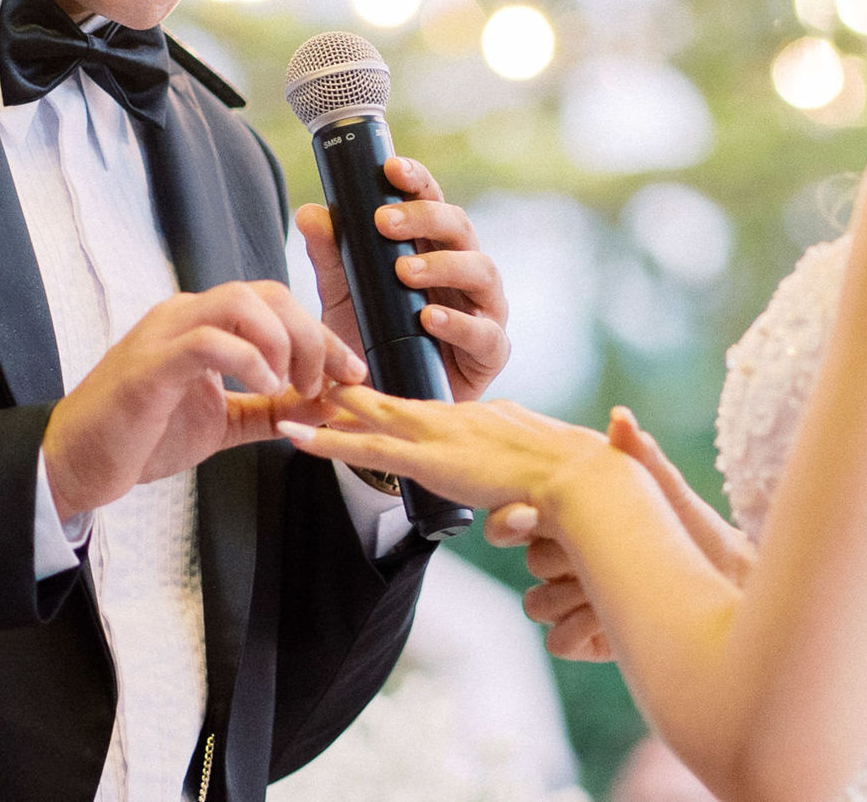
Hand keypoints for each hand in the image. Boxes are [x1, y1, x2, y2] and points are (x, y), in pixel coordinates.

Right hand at [42, 281, 364, 520]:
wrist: (77, 465)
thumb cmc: (141, 438)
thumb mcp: (222, 422)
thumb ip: (269, 412)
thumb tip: (322, 406)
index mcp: (201, 323)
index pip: (275, 305)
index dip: (321, 334)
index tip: (351, 372)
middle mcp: (184, 315)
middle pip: (267, 294)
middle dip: (311, 335)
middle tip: (327, 380)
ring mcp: (165, 333)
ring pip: (241, 302)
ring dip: (282, 342)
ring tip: (291, 386)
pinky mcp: (150, 364)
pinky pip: (209, 339)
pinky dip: (249, 360)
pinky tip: (264, 390)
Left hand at [279, 384, 620, 512]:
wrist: (578, 477)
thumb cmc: (569, 475)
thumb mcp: (531, 465)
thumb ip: (510, 467)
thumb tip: (509, 488)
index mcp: (472, 418)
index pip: (416, 407)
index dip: (382, 402)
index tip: (354, 393)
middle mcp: (449, 417)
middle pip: (386, 399)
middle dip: (345, 391)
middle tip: (305, 377)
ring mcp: (437, 435)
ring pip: (368, 415)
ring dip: (327, 408)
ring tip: (287, 399)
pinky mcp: (429, 460)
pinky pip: (367, 451)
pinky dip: (329, 442)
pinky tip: (296, 436)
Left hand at [296, 155, 508, 401]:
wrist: (381, 404)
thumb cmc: (370, 342)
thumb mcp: (342, 297)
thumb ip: (331, 258)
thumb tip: (310, 213)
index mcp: (434, 247)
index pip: (432, 201)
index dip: (417, 181)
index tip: (391, 168)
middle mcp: (464, 270)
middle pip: (459, 226)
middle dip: (424, 217)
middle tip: (383, 221)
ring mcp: (484, 309)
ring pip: (482, 269)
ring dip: (443, 264)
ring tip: (404, 271)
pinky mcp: (491, 352)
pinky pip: (486, 332)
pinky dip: (459, 322)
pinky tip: (430, 317)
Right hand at [487, 408, 754, 660]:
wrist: (724, 582)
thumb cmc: (694, 531)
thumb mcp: (668, 492)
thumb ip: (642, 457)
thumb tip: (621, 417)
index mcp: (574, 519)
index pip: (519, 517)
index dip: (514, 519)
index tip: (533, 516)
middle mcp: (568, 559)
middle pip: (532, 562)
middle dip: (562, 560)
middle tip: (596, 556)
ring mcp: (573, 600)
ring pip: (538, 603)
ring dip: (570, 597)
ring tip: (612, 588)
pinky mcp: (585, 638)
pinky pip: (557, 640)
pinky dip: (581, 630)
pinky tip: (613, 620)